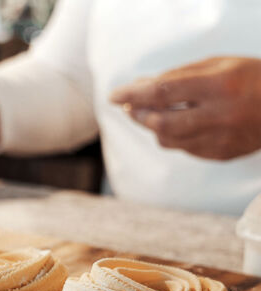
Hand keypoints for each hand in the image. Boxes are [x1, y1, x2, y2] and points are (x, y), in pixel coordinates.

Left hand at [111, 57, 260, 160]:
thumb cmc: (252, 78)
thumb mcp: (219, 64)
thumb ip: (179, 75)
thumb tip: (141, 86)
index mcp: (219, 86)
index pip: (163, 92)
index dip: (133, 94)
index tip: (114, 96)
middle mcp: (219, 115)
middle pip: (161, 122)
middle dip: (138, 114)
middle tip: (129, 107)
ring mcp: (221, 138)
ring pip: (168, 140)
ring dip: (152, 127)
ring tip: (149, 114)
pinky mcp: (222, 154)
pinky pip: (184, 149)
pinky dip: (174, 137)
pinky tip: (177, 125)